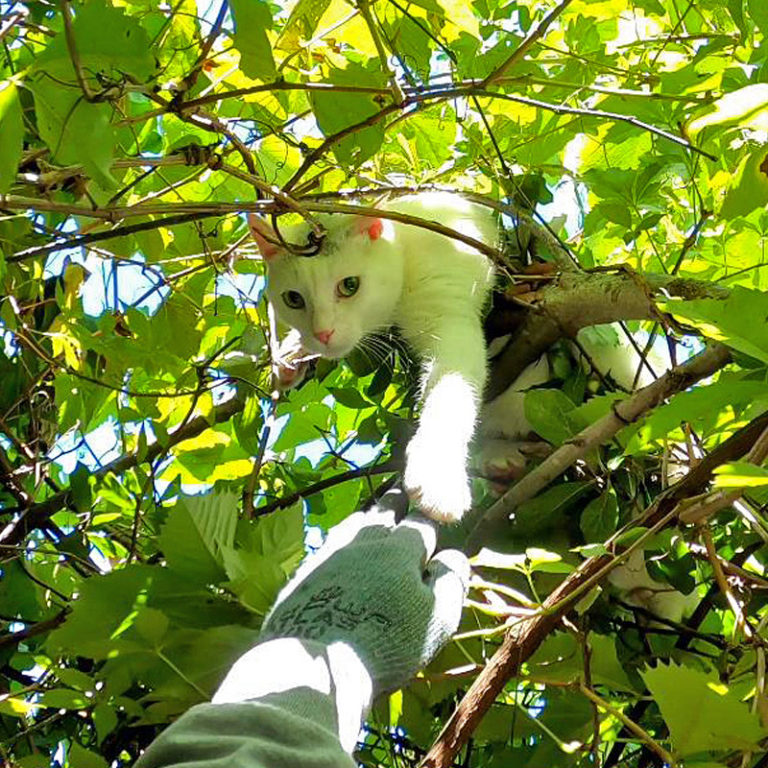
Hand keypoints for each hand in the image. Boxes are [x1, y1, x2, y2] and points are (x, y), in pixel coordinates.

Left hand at [259, 490, 468, 692]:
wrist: (316, 665)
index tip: (435, 507)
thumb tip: (454, 555)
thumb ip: (450, 582)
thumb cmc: (386, 643)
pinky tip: (340, 545)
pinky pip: (330, 543)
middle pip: (383, 512)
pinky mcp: (306, 571)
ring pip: (354, 523)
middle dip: (397, 502)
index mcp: (400, 549)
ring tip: (373, 514)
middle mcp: (365, 541)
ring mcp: (331, 553)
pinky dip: (342, 538)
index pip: (421, 522)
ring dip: (368, 516)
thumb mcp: (435, 619)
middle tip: (402, 493)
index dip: (431, 514)